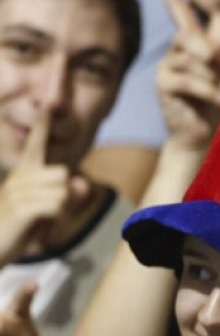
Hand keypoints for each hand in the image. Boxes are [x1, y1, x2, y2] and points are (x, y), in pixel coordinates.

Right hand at [0, 110, 90, 264]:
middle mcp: (20, 177)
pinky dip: (58, 220)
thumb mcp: (48, 209)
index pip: (35, 143)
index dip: (43, 126)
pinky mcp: (21, 208)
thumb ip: (68, 195)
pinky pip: (58, 205)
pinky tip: (44, 231)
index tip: (49, 104)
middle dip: (67, 197)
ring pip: (64, 191)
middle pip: (64, 173)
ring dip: (63, 211)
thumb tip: (84, 182)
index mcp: (24, 172)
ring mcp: (18, 191)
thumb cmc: (21, 227)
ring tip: (46, 223)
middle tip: (51, 216)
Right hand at [152, 0, 219, 152]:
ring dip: (215, 78)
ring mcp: (168, 65)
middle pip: (189, 35)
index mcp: (193, 43)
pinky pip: (188, 79)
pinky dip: (209, 90)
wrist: (206, 136)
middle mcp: (177, 49)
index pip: (178, 9)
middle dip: (212, 51)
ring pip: (193, 60)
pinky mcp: (164, 83)